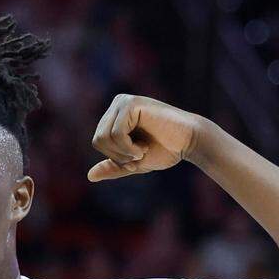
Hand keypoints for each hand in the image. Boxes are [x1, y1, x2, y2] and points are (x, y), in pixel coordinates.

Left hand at [87, 94, 203, 181]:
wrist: (189, 142)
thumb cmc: (165, 150)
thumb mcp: (134, 163)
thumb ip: (113, 167)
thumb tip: (89, 176)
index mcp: (115, 115)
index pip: (98, 141)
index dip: (116, 156)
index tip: (137, 154)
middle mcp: (117, 104)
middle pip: (98, 140)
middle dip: (118, 155)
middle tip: (140, 153)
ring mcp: (123, 101)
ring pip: (104, 138)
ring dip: (124, 152)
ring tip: (143, 148)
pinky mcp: (130, 103)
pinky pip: (115, 134)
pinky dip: (128, 148)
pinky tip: (144, 146)